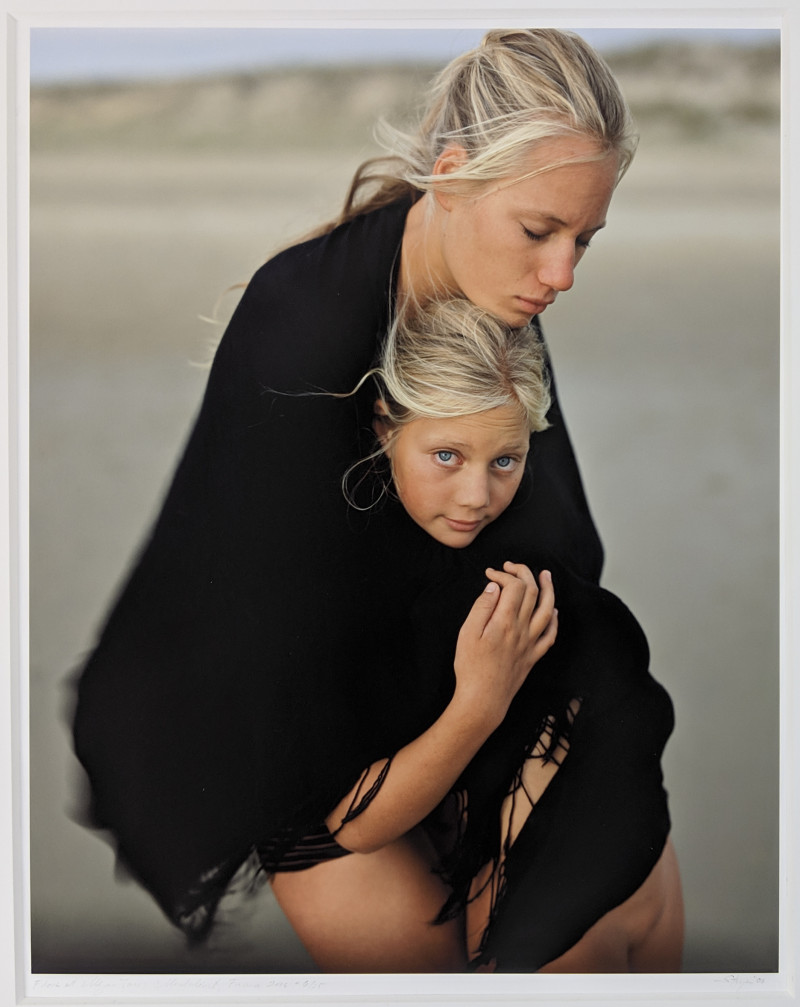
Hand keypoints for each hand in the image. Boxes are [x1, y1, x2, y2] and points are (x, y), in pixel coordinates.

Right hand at [452, 562, 557, 729]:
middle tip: (512, 566)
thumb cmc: (470, 667)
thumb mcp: (467, 633)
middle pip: (532, 592)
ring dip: (548, 589)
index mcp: (505, 621)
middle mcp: (522, 630)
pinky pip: (550, 635)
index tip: (489, 573)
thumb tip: (494, 586)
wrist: (483, 699)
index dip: (503, 574)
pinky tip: (554, 611)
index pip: (514, 586)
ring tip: (545, 575)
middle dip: (523, 573)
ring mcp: (530, 643)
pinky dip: (554, 620)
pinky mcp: (533, 656)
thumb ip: (482, 607)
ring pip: (547, 610)